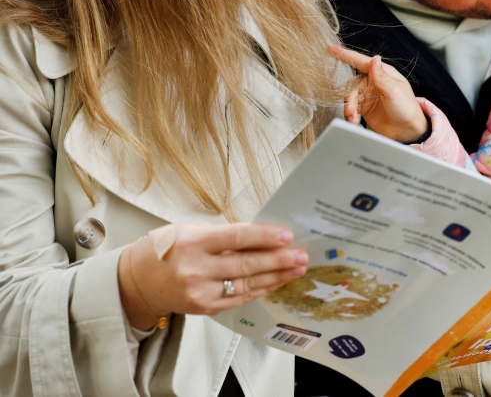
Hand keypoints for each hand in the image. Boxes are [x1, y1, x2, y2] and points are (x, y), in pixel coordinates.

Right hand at [117, 223, 307, 329]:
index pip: (236, 238)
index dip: (264, 237)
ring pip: (247, 284)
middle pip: (246, 265)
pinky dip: (261, 289)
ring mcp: (200, 292)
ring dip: (276, 276)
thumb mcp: (192, 231)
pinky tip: (277, 281)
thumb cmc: (169, 248)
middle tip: (301, 255)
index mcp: (193, 242)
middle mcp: (196, 269)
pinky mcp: (204, 308)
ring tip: (296, 269)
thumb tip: (264, 235)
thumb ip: (225, 235)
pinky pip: (239, 298)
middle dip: (278, 260)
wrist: (139, 280)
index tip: (287, 236)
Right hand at [328, 45, 428, 142]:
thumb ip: (382, 76)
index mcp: (383, 72)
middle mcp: (374, 82)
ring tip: (352, 118)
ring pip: (350, 96)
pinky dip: (350, 114)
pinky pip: (351, 107)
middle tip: (351, 110)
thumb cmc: (406, 108)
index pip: (362, 61)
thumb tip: (374, 59)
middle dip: (349, 97)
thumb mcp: (395, 91)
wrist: (407, 131)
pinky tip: (354, 121)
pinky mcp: (365, 107)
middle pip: (353, 84)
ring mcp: (368, 95)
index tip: (330, 48)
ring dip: (349, 108)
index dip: (345, 55)